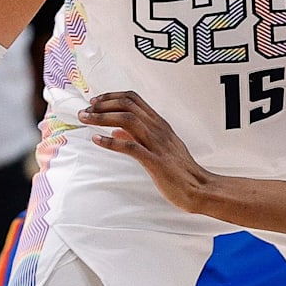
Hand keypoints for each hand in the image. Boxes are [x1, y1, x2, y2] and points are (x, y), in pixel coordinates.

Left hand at [85, 91, 212, 212]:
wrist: (200, 189)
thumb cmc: (180, 171)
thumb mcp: (160, 148)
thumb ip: (138, 137)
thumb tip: (116, 132)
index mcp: (160, 124)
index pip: (134, 99)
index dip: (111, 96)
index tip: (95, 101)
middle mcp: (158, 129)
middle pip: (128, 104)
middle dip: (102, 104)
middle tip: (85, 110)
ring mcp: (157, 144)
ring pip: (127, 120)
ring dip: (102, 117)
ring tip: (85, 119)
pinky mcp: (155, 161)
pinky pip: (130, 147)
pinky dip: (110, 142)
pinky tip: (97, 140)